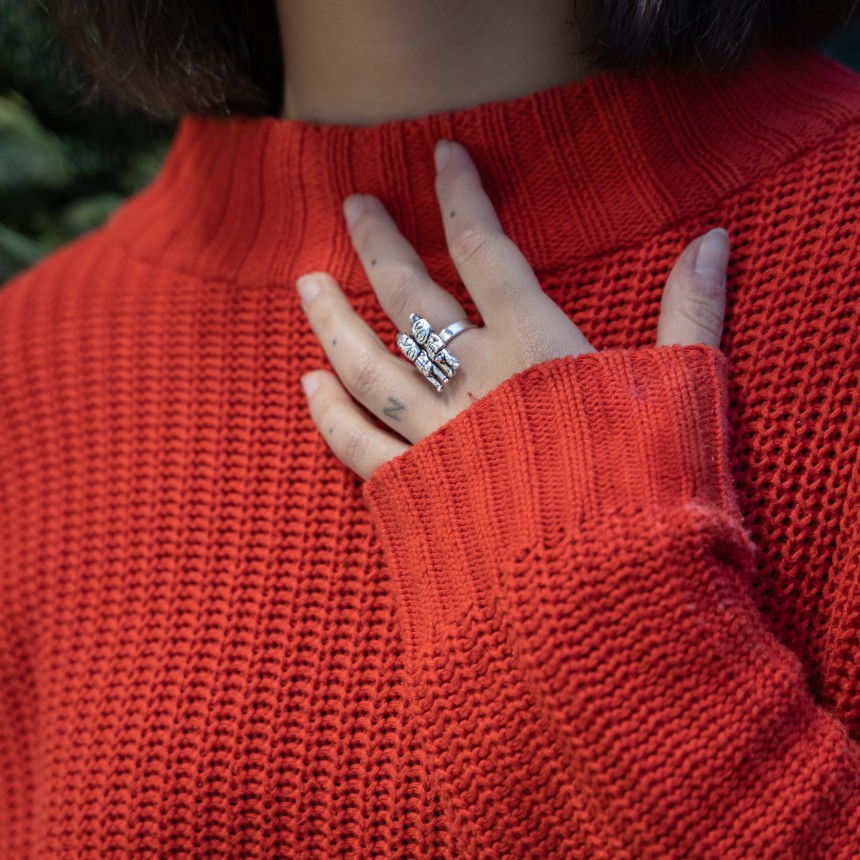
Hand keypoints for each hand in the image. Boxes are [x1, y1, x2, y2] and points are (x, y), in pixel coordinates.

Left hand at [297, 139, 729, 481]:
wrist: (603, 590)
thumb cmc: (648, 489)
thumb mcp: (679, 392)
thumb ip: (689, 315)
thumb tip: (715, 241)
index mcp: (534, 347)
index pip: (486, 250)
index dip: (461, 196)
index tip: (440, 155)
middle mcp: (473, 381)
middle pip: (410, 297)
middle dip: (378, 244)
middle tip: (351, 205)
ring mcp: (436, 436)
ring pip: (368, 364)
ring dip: (332, 321)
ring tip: (307, 283)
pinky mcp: (416, 490)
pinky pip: (360, 445)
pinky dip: (331, 415)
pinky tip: (308, 385)